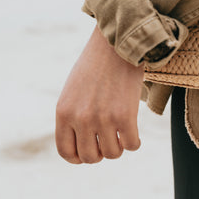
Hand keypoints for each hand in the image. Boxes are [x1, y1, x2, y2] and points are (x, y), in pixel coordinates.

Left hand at [55, 23, 143, 163]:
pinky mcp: (125, 116)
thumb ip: (73, 116)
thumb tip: (81, 146)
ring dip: (118, 146)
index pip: (66, 151)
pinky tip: (133, 131)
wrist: (116, 42)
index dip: (79, 157)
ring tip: (120, 131)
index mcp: (63, 111)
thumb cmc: (96, 64)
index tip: (90, 150)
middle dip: (101, 151)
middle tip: (108, 138)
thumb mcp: (74, 89)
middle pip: (90, 157)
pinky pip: (131, 145)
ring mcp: (102, 118)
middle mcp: (80, 118)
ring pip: (112, 154)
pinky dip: (134, 142)